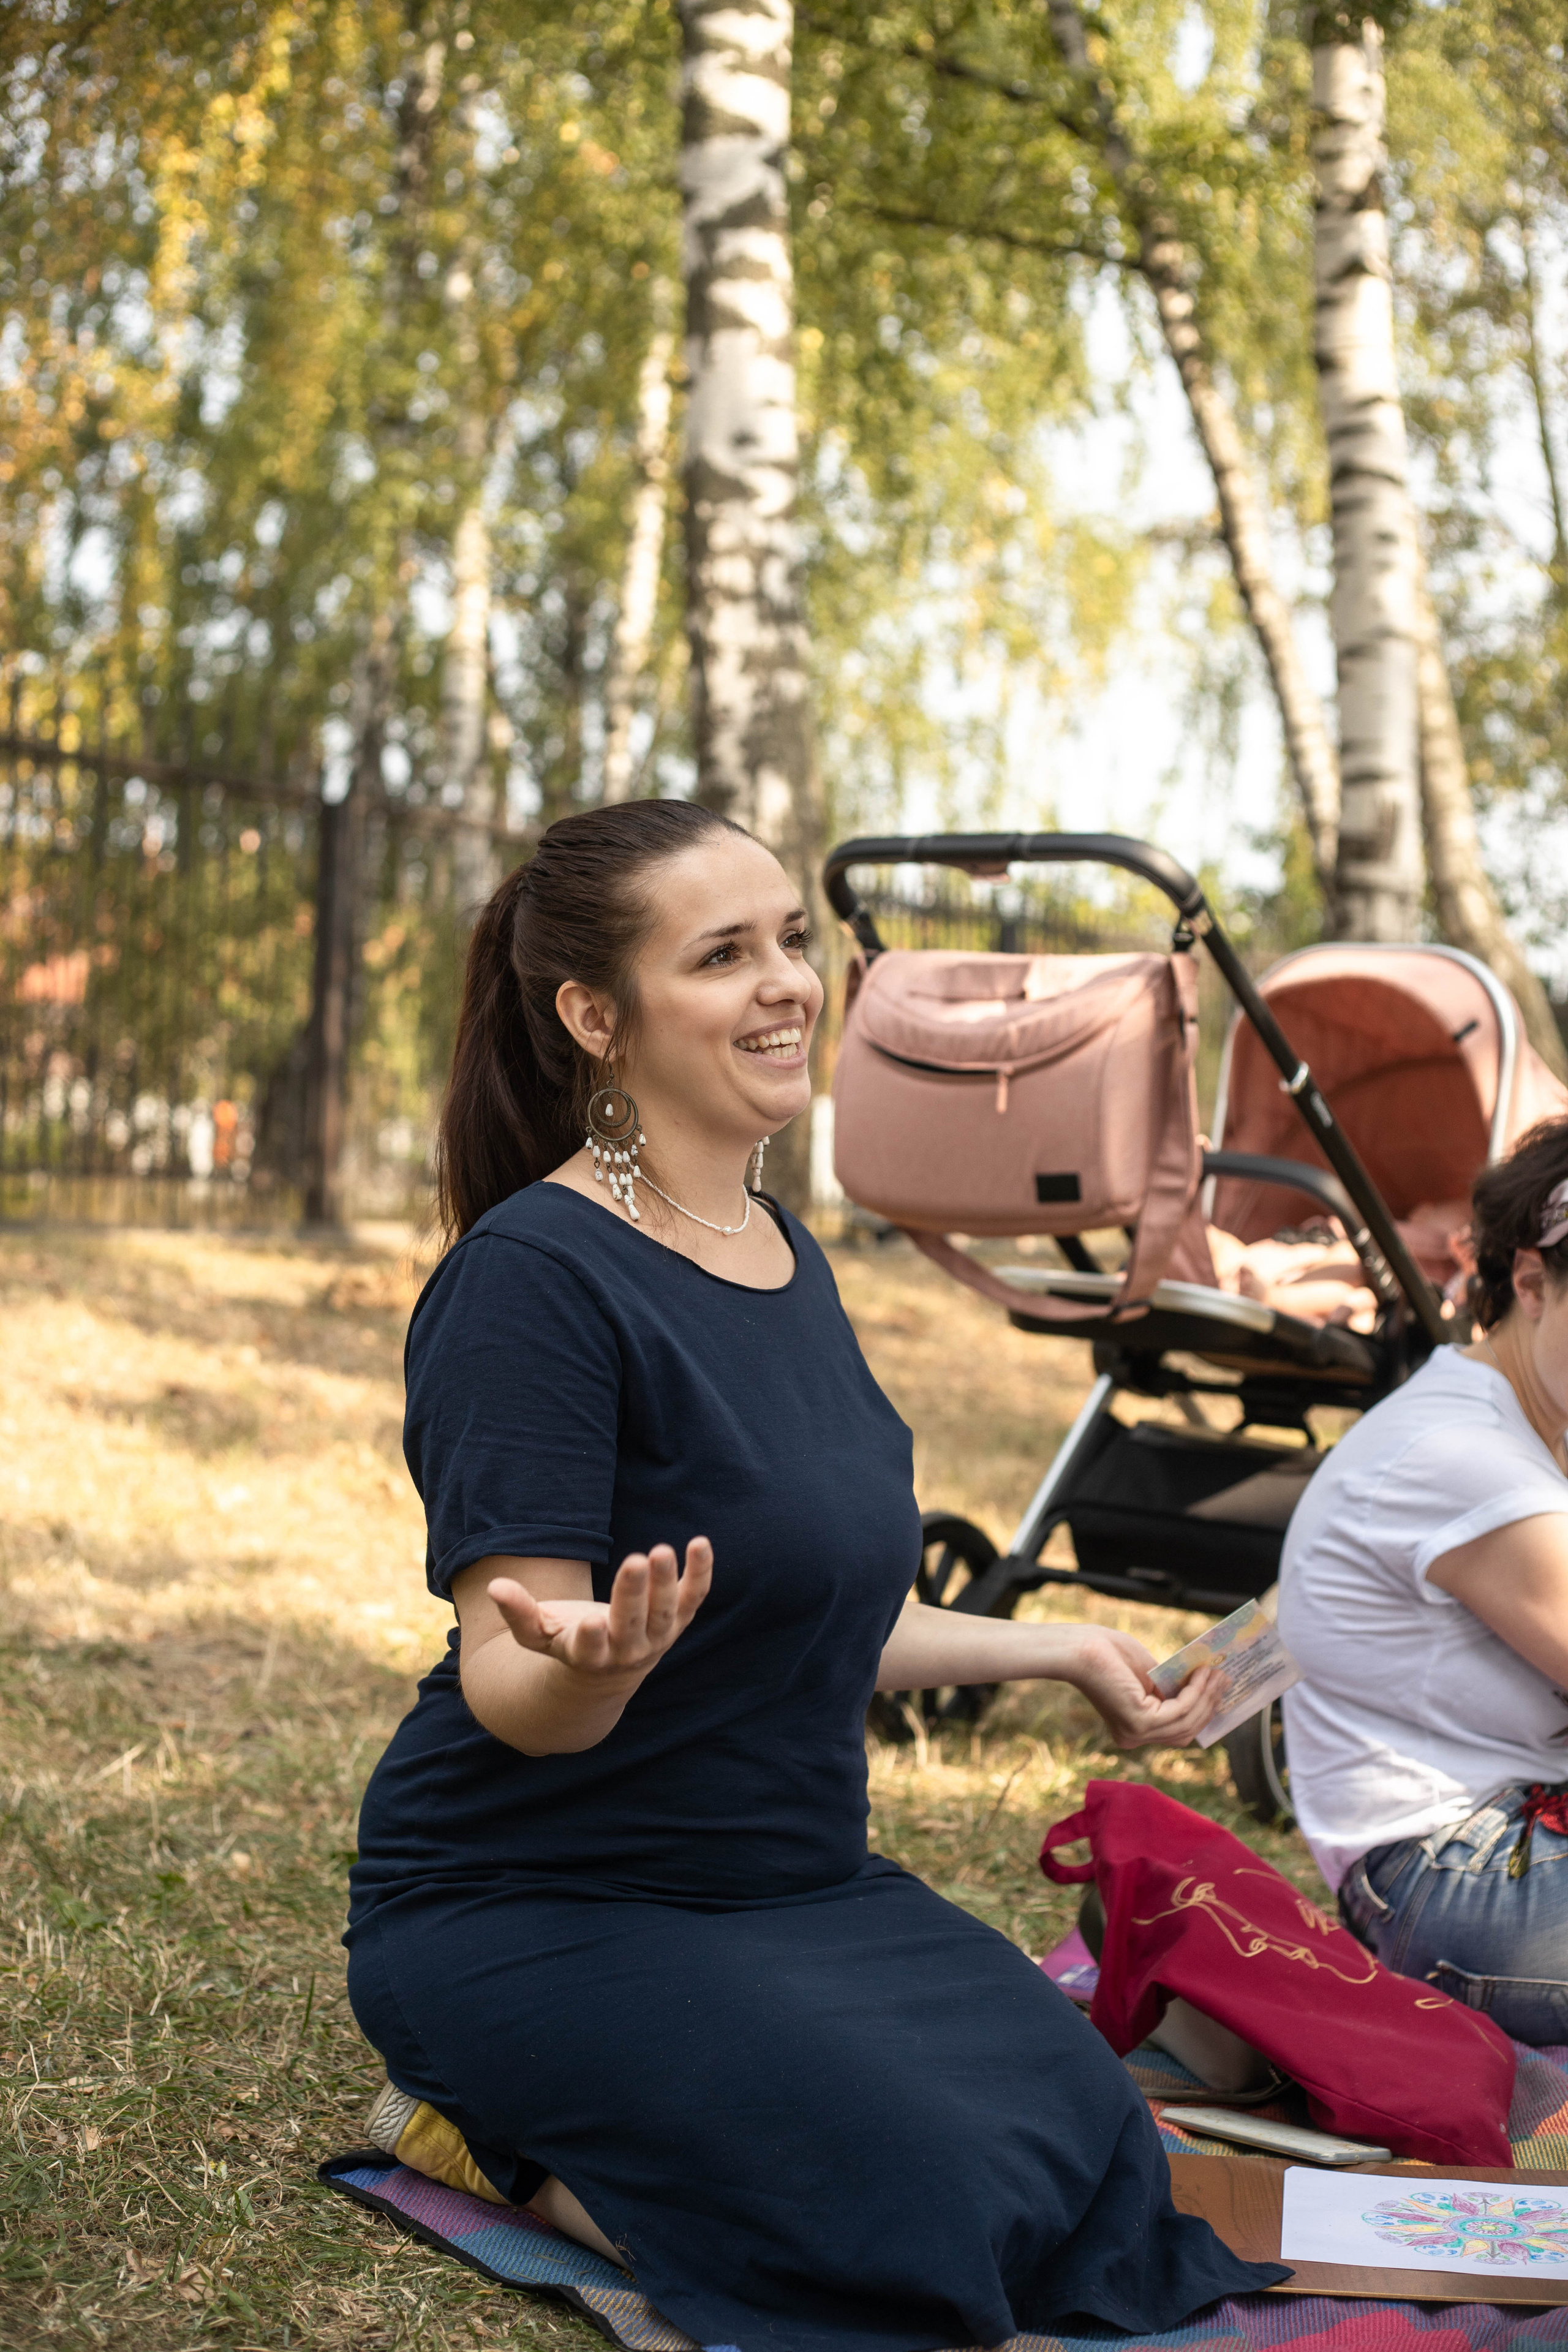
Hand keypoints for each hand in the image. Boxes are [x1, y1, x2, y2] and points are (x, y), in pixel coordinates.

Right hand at [487, 1539, 711, 1685]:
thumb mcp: (539, 1634)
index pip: (591, 1650)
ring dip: (666, 1582)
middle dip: (633, 1595)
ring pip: (665, 1613)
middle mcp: (626, 1652)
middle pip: (632, 1625)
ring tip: (661, 1550)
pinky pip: (693, 1598)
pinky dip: (700, 1574)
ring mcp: (656, 1638)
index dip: (592, 1638)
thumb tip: (494, 1586)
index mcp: (588, 1657)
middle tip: (635, 1560)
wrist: (609, 1672)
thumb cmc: (567, 1643)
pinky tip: (700, 1543)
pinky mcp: (678, 1621)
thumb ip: (518, 1613)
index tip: (590, 1621)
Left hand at [1062, 1625, 1220, 1749]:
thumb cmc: (1108, 1653)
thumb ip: (1172, 1688)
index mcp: (1134, 1729)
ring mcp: (1136, 1734)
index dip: (1202, 1714)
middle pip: (1186, 1731)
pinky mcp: (1139, 1723)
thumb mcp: (1149, 1675)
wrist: (1080, 1646)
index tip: (1221, 1692)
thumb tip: (1208, 1688)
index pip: (1177, 1731)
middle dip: (1209, 1705)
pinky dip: (1195, 1692)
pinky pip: (1179, 1711)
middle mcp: (1134, 1738)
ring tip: (1217, 1672)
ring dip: (1206, 1697)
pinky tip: (1202, 1673)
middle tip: (1225, 1679)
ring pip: (1186, 1722)